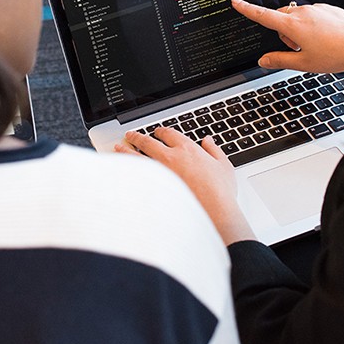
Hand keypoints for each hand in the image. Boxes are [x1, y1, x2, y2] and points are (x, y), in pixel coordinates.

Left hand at [115, 127, 255, 244]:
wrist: (213, 212)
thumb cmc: (219, 192)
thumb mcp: (224, 166)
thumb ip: (214, 150)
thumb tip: (208, 141)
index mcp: (187, 149)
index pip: (169, 133)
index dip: (161, 131)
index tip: (157, 132)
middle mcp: (170, 157)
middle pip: (148, 141)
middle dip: (137, 136)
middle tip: (131, 135)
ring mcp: (159, 173)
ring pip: (137, 156)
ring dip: (126, 150)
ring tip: (119, 147)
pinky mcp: (153, 188)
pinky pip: (136, 175)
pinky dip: (127, 170)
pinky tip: (121, 170)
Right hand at [231, 0, 343, 86]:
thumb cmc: (336, 55)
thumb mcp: (303, 64)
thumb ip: (279, 60)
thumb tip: (263, 60)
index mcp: (293, 26)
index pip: (263, 16)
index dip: (247, 9)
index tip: (236, 2)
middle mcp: (303, 12)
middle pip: (281, 18)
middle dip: (283, 32)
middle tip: (298, 49)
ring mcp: (316, 9)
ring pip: (297, 17)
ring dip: (298, 30)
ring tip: (316, 46)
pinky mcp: (328, 8)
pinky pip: (312, 15)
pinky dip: (312, 26)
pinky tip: (326, 39)